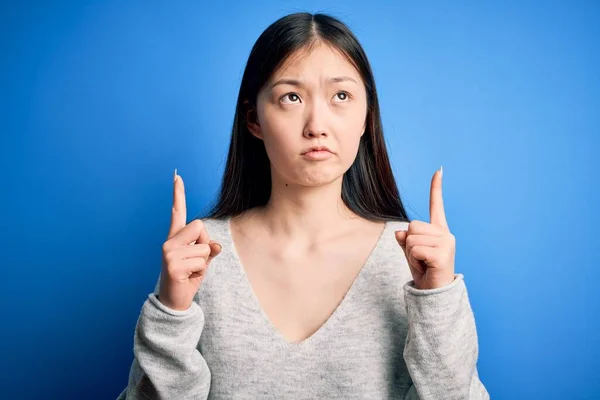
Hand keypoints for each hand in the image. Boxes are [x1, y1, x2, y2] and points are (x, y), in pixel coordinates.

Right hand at [158, 170, 222, 310]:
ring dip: (204, 261)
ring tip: (190, 271)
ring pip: (204, 247)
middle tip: (195, 261)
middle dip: (205, 244)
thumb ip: (209, 248)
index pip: (178, 212)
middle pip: (200, 226)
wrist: (175, 301)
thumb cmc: (189, 278)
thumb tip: (215, 245)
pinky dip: (201, 271)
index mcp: (175, 237)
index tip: (177, 176)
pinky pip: (201, 261)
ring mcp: (168, 253)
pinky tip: (187, 277)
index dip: (178, 194)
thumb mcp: (202, 260)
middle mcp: (169, 242)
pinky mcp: (172, 265)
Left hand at [395, 167, 455, 289]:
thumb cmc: (424, 271)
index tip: (438, 170)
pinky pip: (414, 249)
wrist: (434, 293)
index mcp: (438, 231)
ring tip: (423, 263)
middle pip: (412, 225)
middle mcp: (445, 234)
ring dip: (410, 253)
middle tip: (420, 258)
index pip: (435, 206)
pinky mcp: (442, 254)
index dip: (436, 188)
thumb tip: (401, 232)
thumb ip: (405, 239)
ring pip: (411, 238)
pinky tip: (425, 266)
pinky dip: (414, 259)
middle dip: (409, 243)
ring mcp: (446, 243)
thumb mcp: (410, 252)